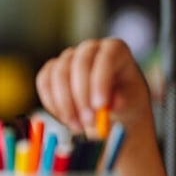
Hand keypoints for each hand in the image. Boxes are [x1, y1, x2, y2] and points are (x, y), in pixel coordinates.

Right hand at [35, 38, 152, 138]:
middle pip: (80, 64)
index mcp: (115, 49)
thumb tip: (112, 104)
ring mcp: (69, 56)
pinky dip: (52, 103)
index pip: (106, 59)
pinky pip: (44, 83)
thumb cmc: (124, 99)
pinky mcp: (52, 69)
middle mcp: (90, 48)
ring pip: (58, 74)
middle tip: (88, 121)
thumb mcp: (131, 101)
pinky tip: (65, 119)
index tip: (100, 106)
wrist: (111, 106)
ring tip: (78, 127)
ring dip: (65, 104)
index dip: (100, 82)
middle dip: (81, 96)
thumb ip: (122, 101)